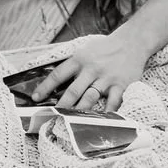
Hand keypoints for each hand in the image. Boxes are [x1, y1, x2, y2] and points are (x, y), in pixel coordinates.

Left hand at [30, 31, 149, 113]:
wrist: (131, 42)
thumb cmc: (105, 49)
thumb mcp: (85, 51)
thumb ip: (72, 66)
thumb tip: (54, 83)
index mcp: (79, 59)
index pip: (58, 74)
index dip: (45, 87)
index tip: (35, 98)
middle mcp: (91, 69)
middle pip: (73, 91)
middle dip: (60, 106)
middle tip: (51, 118)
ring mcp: (106, 78)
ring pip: (89, 99)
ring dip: (79, 113)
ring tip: (69, 125)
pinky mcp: (121, 86)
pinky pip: (112, 104)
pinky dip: (106, 115)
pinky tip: (99, 124)